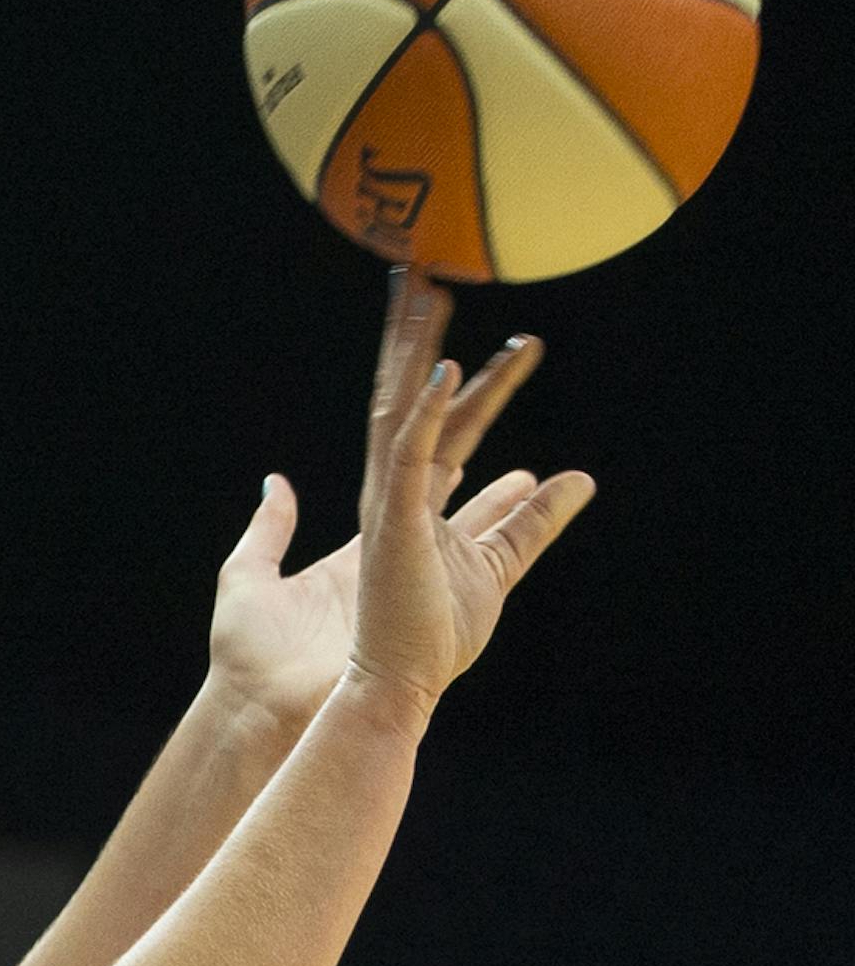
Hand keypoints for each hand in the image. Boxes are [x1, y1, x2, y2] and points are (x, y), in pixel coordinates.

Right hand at [346, 267, 593, 725]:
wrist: (394, 686)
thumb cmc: (432, 638)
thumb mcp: (500, 565)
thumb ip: (531, 520)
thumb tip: (575, 479)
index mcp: (417, 501)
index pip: (448, 426)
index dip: (479, 382)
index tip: (515, 343)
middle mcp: (396, 492)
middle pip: (412, 400)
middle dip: (421, 340)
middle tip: (436, 278)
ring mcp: (390, 504)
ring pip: (401, 411)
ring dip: (413, 353)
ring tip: (428, 294)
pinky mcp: (393, 525)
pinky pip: (408, 456)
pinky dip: (427, 413)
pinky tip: (450, 371)